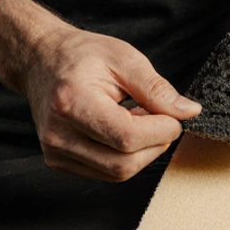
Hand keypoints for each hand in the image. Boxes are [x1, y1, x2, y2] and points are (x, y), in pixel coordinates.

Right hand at [21, 28, 200, 181]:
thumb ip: (156, 88)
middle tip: (159, 118)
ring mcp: (56, 152)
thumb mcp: (124, 58)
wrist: (41, 61)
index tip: (173, 115)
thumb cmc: (81, 56)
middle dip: (154, 144)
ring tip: (136, 120)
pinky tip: (120, 131)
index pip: (127, 137)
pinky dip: (124, 156)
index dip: (161, 130)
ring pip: (118, 172)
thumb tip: (189, 112)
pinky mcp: (60, 163)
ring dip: (141, 152)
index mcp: (71, 102)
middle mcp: (58, 134)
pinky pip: (106, 173)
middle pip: (124, 164)